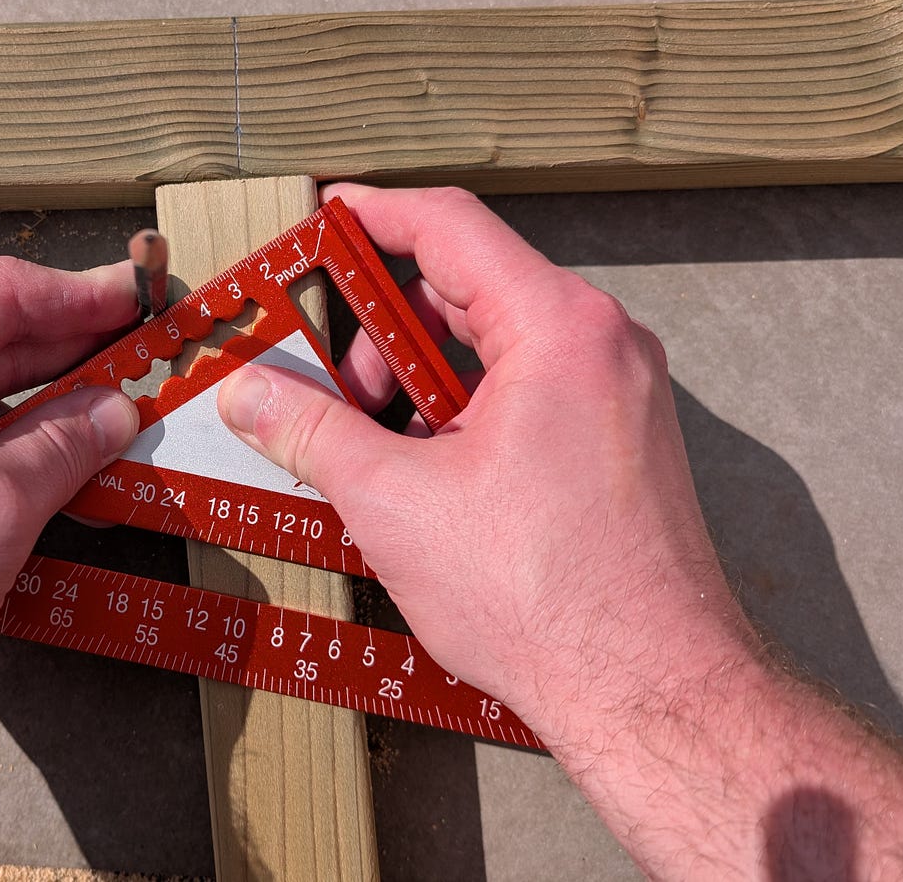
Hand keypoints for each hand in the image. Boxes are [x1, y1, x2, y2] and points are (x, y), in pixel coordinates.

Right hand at [217, 184, 754, 743]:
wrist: (652, 690)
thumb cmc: (549, 599)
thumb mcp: (395, 503)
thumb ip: (312, 432)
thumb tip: (251, 395)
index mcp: (559, 330)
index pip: (451, 228)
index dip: (375, 214)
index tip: (326, 213)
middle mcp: (604, 345)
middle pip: (471, 288)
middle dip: (384, 331)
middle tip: (325, 379)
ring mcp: (621, 394)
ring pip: (497, 347)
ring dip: (421, 381)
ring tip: (371, 447)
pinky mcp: (622, 441)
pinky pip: (530, 391)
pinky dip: (465, 410)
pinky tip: (424, 474)